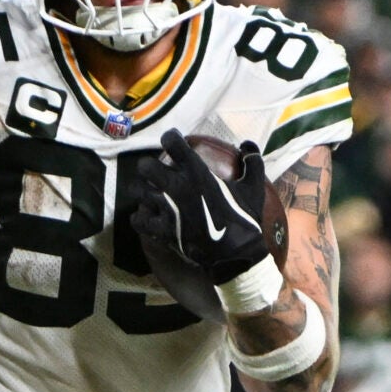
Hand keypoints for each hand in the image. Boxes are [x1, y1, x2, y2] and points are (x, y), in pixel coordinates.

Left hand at [130, 131, 272, 288]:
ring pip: (137, 190)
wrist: (235, 253)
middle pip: (146, 166)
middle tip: (155, 171)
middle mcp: (177, 187)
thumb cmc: (244, 218)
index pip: (172, 142)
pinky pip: (137, 219)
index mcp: (197, 172)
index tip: (173, 141)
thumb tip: (248, 144)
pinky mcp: (161, 230)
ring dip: (141, 190)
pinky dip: (140, 217)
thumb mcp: (254, 187)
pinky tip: (147, 216)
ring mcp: (166, 209)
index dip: (170, 138)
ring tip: (148, 193)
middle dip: (148, 166)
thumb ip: (253, 162)